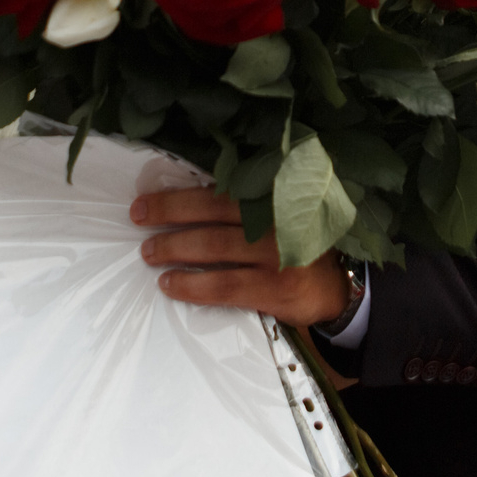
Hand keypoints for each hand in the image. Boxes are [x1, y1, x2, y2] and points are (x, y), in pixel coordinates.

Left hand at [132, 187, 348, 328]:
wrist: (337, 285)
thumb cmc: (296, 244)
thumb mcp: (278, 214)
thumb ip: (244, 205)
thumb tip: (185, 202)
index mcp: (274, 194)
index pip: (219, 189)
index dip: (179, 195)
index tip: (144, 200)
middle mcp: (276, 218)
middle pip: (211, 211)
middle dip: (169, 214)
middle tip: (138, 220)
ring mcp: (277, 253)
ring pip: (213, 247)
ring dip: (175, 249)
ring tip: (150, 253)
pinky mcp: (275, 287)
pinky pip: (224, 286)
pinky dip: (192, 285)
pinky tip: (170, 284)